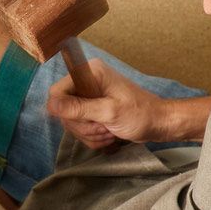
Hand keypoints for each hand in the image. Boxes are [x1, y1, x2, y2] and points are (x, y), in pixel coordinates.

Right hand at [45, 59, 167, 147]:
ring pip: (71, 122)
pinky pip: (80, 128)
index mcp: (90, 73)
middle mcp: (86, 82)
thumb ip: (79, 108)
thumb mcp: (109, 112)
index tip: (80, 119)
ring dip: (89, 133)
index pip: (58, 90)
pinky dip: (93, 136)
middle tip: (102, 127)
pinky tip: (109, 134)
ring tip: (109, 132)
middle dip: (82, 125)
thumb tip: (51, 105)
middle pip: (63, 109)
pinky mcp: (92, 110)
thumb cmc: (140, 114)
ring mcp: (89, 97)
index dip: (63, 109)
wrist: (158, 123)